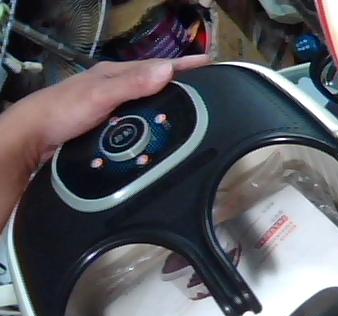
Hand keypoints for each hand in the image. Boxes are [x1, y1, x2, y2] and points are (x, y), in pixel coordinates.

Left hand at [6, 54, 210, 167]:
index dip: (185, 65)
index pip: (158, 66)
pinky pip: (140, 122)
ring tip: (193, 115)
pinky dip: (155, 124)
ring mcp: (115, 108)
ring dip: (169, 107)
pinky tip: (163, 134)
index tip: (211, 65)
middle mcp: (119, 88)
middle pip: (157, 84)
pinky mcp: (111, 127)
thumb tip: (168, 70)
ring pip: (149, 104)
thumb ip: (131, 83)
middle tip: (209, 93)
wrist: (35, 137)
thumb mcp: (99, 94)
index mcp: (117, 74)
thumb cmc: (64, 110)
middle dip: (183, 85)